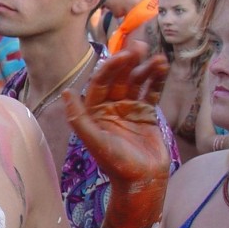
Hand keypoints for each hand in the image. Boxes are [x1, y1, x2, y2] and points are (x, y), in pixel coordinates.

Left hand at [63, 44, 169, 227]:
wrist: (142, 181)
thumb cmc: (116, 164)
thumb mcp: (94, 141)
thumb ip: (79, 117)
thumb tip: (66, 92)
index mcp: (94, 111)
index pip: (100, 83)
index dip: (110, 68)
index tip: (124, 56)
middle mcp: (110, 106)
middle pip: (119, 78)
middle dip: (128, 62)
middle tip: (140, 46)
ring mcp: (129, 108)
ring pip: (136, 82)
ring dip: (145, 68)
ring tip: (157, 57)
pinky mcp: (146, 113)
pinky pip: (151, 92)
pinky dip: (157, 80)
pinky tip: (163, 67)